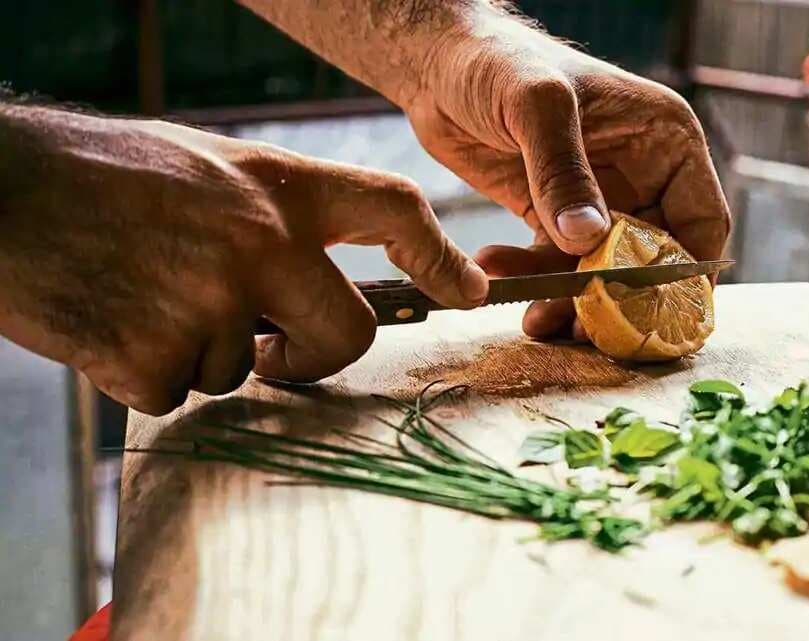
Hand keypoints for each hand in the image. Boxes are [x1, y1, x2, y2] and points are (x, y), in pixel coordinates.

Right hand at [0, 106, 486, 414]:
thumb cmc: (97, 175)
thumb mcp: (204, 165)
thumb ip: (268, 215)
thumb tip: (310, 280)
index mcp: (276, 186)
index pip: (392, 209)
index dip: (440, 253)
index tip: (466, 288)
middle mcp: (261, 243)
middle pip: (347, 335)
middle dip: (315, 358)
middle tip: (274, 352)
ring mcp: (210, 303)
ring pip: (242, 371)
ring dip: (199, 353)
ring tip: (139, 294)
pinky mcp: (152, 356)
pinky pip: (175, 393)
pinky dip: (143, 373)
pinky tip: (107, 321)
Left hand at [407, 13, 731, 337]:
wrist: (438, 63)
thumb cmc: (498, 61)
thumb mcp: (537, 106)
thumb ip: (563, 172)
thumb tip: (588, 241)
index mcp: (664, 140)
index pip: (701, 221)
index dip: (686, 276)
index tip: (661, 319)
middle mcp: (641, 173)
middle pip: (651, 260)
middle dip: (618, 299)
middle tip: (581, 330)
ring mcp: (597, 198)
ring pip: (601, 271)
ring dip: (567, 298)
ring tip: (530, 314)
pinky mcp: (553, 215)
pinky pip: (556, 264)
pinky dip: (530, 279)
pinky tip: (494, 271)